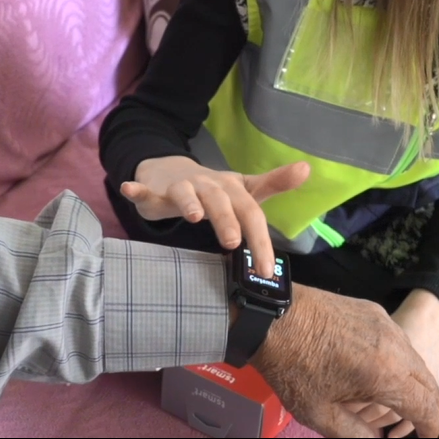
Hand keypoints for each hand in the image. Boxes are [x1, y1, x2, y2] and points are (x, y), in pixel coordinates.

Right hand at [122, 156, 309, 274]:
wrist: (169, 169)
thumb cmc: (213, 189)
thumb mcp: (244, 188)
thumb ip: (274, 183)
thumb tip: (308, 169)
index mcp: (231, 189)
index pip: (250, 213)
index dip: (259, 240)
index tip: (265, 269)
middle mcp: (207, 185)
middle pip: (221, 201)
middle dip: (226, 220)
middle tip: (233, 243)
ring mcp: (180, 187)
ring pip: (185, 193)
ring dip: (189, 203)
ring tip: (193, 217)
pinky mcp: (154, 190)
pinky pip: (144, 189)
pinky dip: (137, 189)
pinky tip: (130, 189)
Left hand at [253, 284, 438, 438]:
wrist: (268, 315)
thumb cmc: (290, 367)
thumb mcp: (320, 414)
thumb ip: (357, 435)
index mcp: (385, 374)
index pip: (428, 407)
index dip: (431, 428)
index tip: (427, 438)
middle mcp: (394, 345)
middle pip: (428, 382)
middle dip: (428, 408)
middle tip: (420, 424)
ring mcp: (384, 323)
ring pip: (415, 359)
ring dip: (414, 383)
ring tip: (400, 400)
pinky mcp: (372, 309)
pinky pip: (398, 341)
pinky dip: (399, 361)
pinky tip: (381, 371)